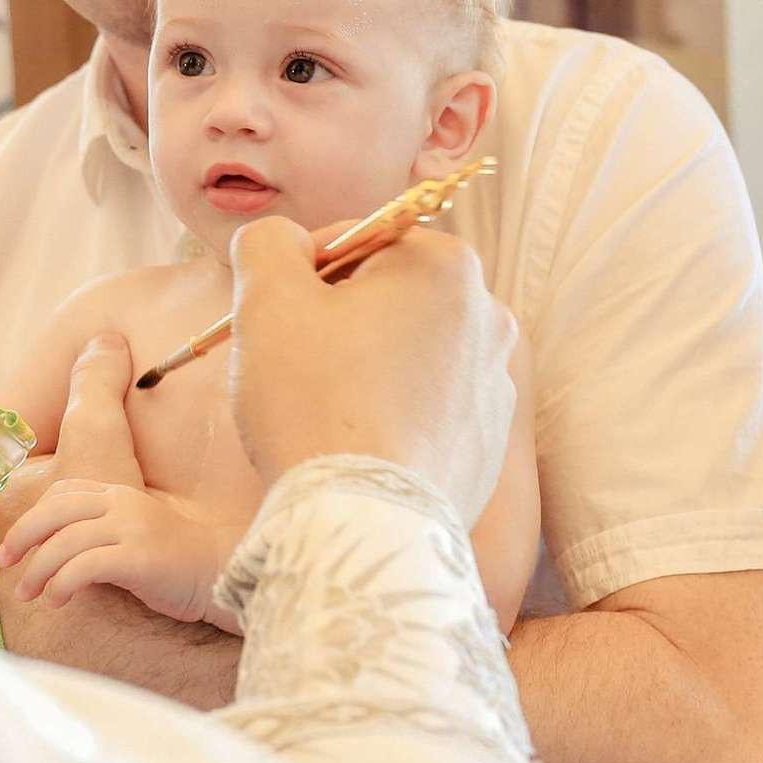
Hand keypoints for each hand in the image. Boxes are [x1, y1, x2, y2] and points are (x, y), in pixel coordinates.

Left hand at [0, 482, 243, 628]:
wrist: (220, 574)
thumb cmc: (172, 563)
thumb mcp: (132, 535)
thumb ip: (98, 532)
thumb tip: (49, 553)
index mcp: (118, 494)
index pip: (62, 493)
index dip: (32, 517)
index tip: (14, 547)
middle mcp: (122, 504)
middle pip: (54, 512)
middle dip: (22, 537)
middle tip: (5, 564)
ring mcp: (131, 528)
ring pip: (64, 542)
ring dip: (38, 570)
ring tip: (29, 594)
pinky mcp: (138, 558)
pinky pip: (85, 567)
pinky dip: (62, 583)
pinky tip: (56, 601)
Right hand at [226, 217, 519, 522]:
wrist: (362, 522)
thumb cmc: (312, 399)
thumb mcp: (267, 297)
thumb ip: (269, 242)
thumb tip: (282, 242)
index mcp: (446, 266)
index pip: (357, 240)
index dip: (302, 273)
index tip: (275, 317)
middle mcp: (489, 317)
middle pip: (388, 297)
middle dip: (338, 320)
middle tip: (294, 366)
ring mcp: (495, 385)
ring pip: (408, 353)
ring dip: (366, 367)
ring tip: (325, 410)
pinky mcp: (488, 444)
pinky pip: (428, 409)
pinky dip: (392, 415)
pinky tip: (358, 444)